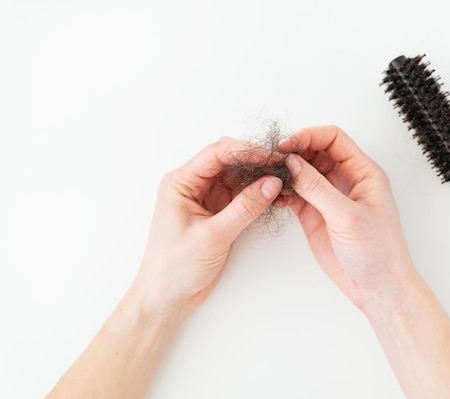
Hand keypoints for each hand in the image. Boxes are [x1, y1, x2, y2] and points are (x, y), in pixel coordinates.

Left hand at [132, 137, 282, 316]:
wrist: (167, 297)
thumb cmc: (175, 268)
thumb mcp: (213, 236)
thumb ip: (244, 208)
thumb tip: (271, 183)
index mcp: (180, 183)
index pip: (217, 154)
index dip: (246, 152)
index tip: (271, 158)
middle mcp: (192, 186)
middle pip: (229, 160)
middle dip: (255, 162)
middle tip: (281, 168)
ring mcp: (206, 198)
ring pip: (238, 177)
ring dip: (259, 178)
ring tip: (282, 182)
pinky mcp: (218, 213)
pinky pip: (241, 195)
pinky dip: (257, 194)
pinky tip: (273, 196)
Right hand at [282, 126, 414, 310]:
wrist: (378, 287)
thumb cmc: (379, 252)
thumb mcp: (347, 216)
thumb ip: (317, 188)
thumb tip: (293, 162)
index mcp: (363, 172)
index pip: (334, 139)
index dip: (309, 137)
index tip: (288, 146)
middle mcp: (346, 180)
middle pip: (315, 152)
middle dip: (294, 152)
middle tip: (274, 161)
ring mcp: (329, 197)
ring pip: (303, 172)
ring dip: (286, 172)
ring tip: (270, 178)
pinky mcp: (316, 214)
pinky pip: (296, 194)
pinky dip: (283, 192)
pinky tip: (274, 196)